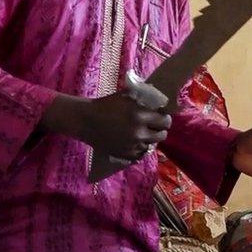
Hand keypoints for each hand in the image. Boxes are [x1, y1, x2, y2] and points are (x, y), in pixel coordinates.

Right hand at [42, 86, 171, 161]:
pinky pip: (141, 154)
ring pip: (152, 145)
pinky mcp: (125, 154)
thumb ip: (143, 98)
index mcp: (140, 116)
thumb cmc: (106, 105)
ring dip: (151, 139)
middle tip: (156, 126)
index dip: (165, 118)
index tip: (162, 116)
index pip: (165, 121)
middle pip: (162, 135)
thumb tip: (159, 99)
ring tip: (145, 133)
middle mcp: (138, 132)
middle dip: (160, 129)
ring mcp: (132, 145)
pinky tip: (137, 141)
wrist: (87, 120)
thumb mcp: (126, 97)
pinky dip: (141, 148)